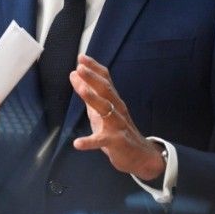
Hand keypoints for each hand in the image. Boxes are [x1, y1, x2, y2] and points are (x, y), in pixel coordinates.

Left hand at [69, 54, 164, 180]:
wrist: (140, 155)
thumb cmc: (116, 129)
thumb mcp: (100, 110)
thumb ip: (88, 93)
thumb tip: (74, 73)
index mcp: (113, 100)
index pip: (105, 80)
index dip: (94, 68)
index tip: (81, 57)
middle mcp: (117, 109)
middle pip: (106, 90)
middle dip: (93, 78)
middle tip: (80, 68)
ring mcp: (118, 125)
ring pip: (106, 110)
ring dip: (93, 99)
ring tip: (81, 89)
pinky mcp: (116, 142)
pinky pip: (102, 141)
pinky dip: (89, 142)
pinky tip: (77, 143)